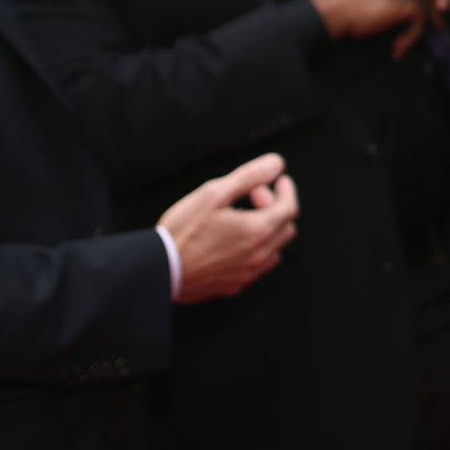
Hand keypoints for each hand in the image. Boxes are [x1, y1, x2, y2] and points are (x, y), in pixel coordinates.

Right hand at [158, 154, 298, 302]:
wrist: (159, 269)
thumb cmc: (183, 230)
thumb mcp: (214, 193)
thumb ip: (249, 177)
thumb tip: (276, 164)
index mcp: (258, 230)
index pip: (289, 208)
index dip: (287, 191)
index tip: (280, 181)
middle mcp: (259, 255)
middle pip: (286, 229)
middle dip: (276, 207)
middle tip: (253, 195)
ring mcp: (248, 273)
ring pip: (274, 250)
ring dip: (268, 231)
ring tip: (243, 218)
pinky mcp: (235, 285)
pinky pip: (257, 266)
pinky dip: (255, 249)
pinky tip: (232, 241)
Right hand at [310, 0, 432, 56]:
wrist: (335, 9)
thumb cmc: (346, 0)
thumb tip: (406, 4)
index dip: (424, 2)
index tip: (422, 21)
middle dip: (428, 18)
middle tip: (425, 38)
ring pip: (426, 11)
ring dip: (416, 32)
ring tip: (401, 47)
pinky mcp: (411, 0)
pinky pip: (420, 24)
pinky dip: (410, 39)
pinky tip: (396, 50)